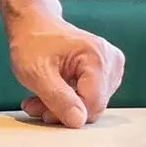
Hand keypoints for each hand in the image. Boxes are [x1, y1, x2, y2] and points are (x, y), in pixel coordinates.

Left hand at [6, 15, 124, 128]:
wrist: (33, 24)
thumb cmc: (33, 43)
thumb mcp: (36, 72)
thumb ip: (58, 98)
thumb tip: (78, 121)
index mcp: (96, 56)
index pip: (92, 103)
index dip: (66, 113)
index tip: (40, 110)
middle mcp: (111, 60)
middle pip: (93, 105)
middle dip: (62, 111)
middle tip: (34, 105)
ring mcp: (112, 66)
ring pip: (91, 105)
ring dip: (63, 107)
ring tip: (38, 99)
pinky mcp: (107, 72)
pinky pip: (92, 98)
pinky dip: (69, 100)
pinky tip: (50, 94)